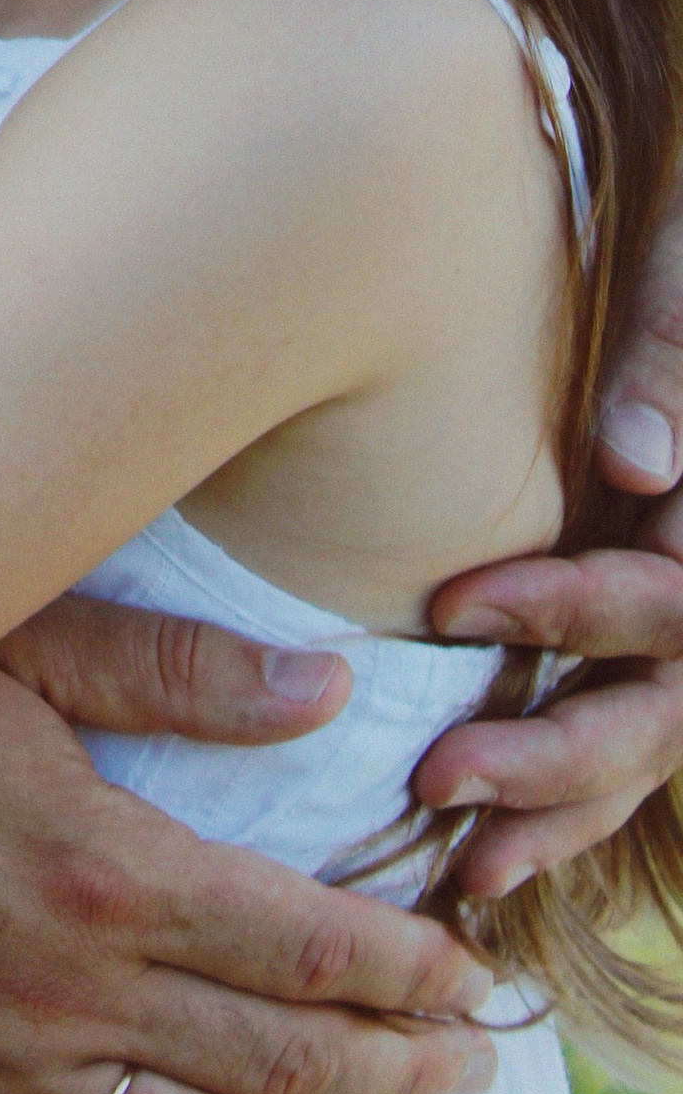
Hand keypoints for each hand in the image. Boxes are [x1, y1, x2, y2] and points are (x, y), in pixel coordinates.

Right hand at [0, 619, 494, 1093]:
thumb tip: (322, 691)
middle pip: (273, 1068)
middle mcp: (56, 998)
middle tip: (464, 1062)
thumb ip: (170, 670)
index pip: (304, 950)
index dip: (404, 973)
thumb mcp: (0, 631)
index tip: (464, 972)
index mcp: (94, 873)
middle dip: (389, 1070)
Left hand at [405, 175, 682, 897]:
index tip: (451, 603)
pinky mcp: (655, 638)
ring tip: (464, 865)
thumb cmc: (678, 227)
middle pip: (664, 710)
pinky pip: (630, 740)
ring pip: (649, 749)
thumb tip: (636, 467)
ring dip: (560, 809)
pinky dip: (571, 805)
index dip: (569, 610)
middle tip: (435, 774)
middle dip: (554, 752)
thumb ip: (665, 354)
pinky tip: (492, 859)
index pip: (669, 598)